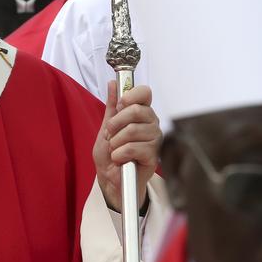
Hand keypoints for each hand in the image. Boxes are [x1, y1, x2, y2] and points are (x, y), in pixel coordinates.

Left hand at [93, 81, 161, 212]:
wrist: (110, 178)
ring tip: (115, 149)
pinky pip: (134, 148)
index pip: (145, 93)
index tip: (121, 103)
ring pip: (132, 130)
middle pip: (136, 110)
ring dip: (116, 142)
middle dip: (116, 122)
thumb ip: (111, 105)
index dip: (132, 94)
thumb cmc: (110, 152)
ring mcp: (155, 139)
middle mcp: (151, 123)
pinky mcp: (154, 156)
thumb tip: (113, 84)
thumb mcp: (106, 126)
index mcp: (141, 113)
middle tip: (110, 133)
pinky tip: (119, 159)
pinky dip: (119, 154)